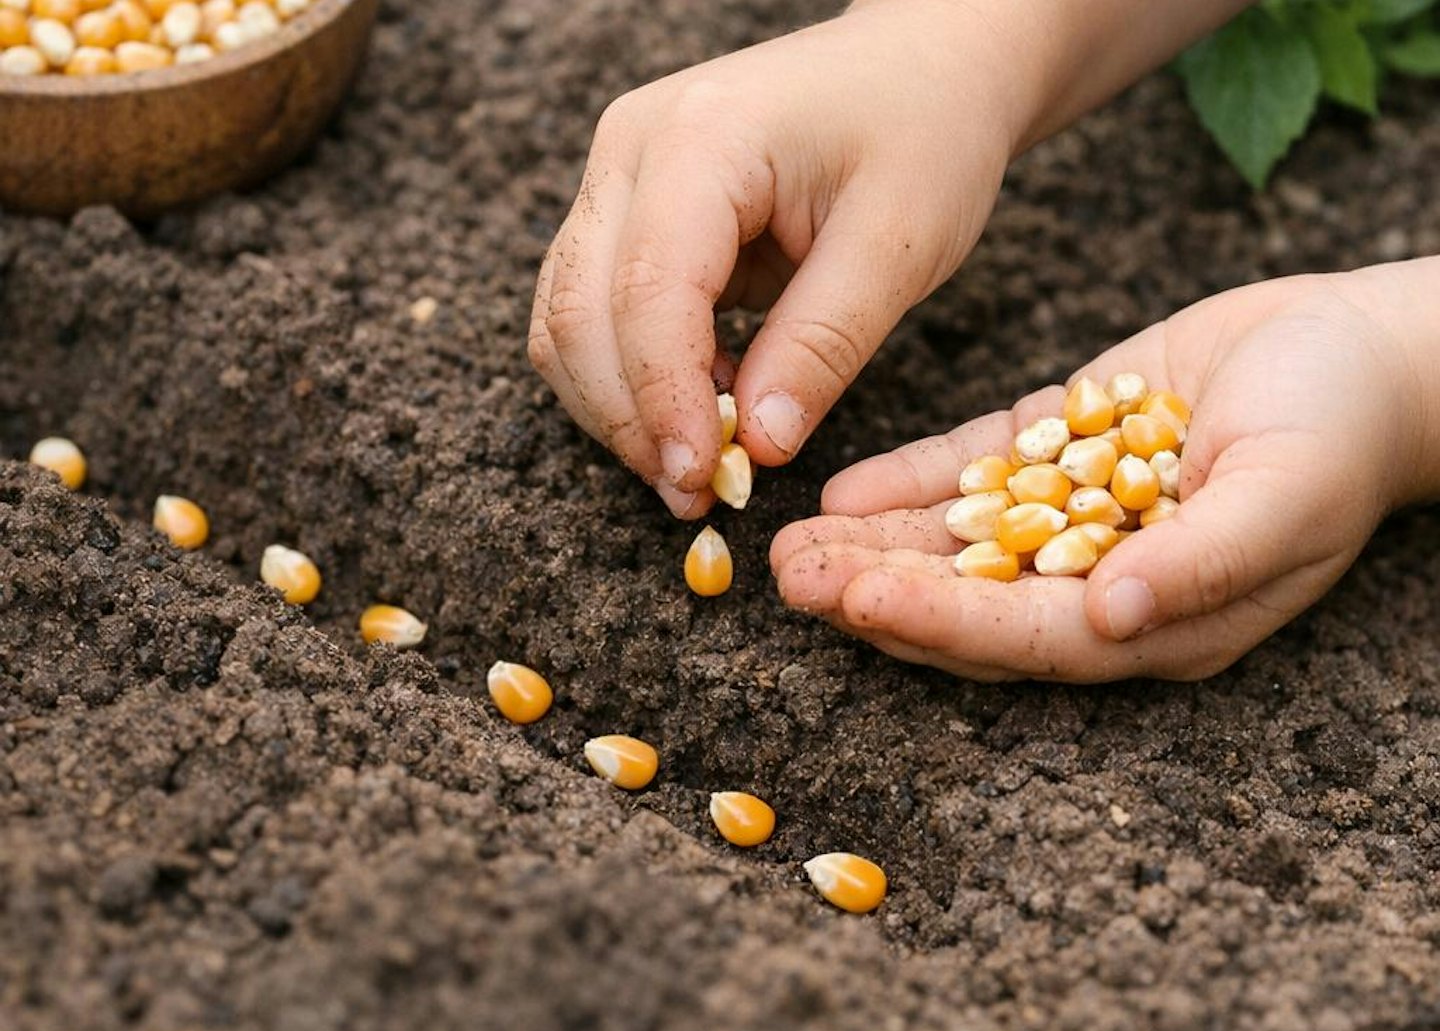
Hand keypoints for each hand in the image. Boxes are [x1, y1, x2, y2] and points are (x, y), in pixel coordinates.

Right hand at [527, 0, 1023, 515]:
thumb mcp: (901, 242)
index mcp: (700, 136)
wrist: (922, 66)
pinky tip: (703, 408)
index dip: (663, 401)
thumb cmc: (925, 132)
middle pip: (578, 312)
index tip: (702, 481)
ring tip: (698, 466)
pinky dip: (632, 378)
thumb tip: (755, 446)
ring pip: (567, 321)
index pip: (646, 291)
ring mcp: (619, 177)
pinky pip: (595, 313)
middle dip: (629, 420)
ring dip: (618, 408)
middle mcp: (632, 149)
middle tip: (695, 496)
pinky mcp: (628, 212)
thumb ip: (823, 345)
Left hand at [771, 272, 1429, 680]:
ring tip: (788, 543)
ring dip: (871, 546)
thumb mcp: (1288, 496)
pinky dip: (908, 484)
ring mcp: (1070, 518)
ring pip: (953, 546)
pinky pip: (969, 477)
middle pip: (968, 604)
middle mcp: (1098, 584)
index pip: (1025, 638)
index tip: (857, 600)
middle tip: (785, 577)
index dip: (939, 623)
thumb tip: (1110, 618)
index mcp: (1153, 620)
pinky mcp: (1056, 453)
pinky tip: (842, 490)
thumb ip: (1202, 563)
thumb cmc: (1341, 427)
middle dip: (875, 593)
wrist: (1355, 346)